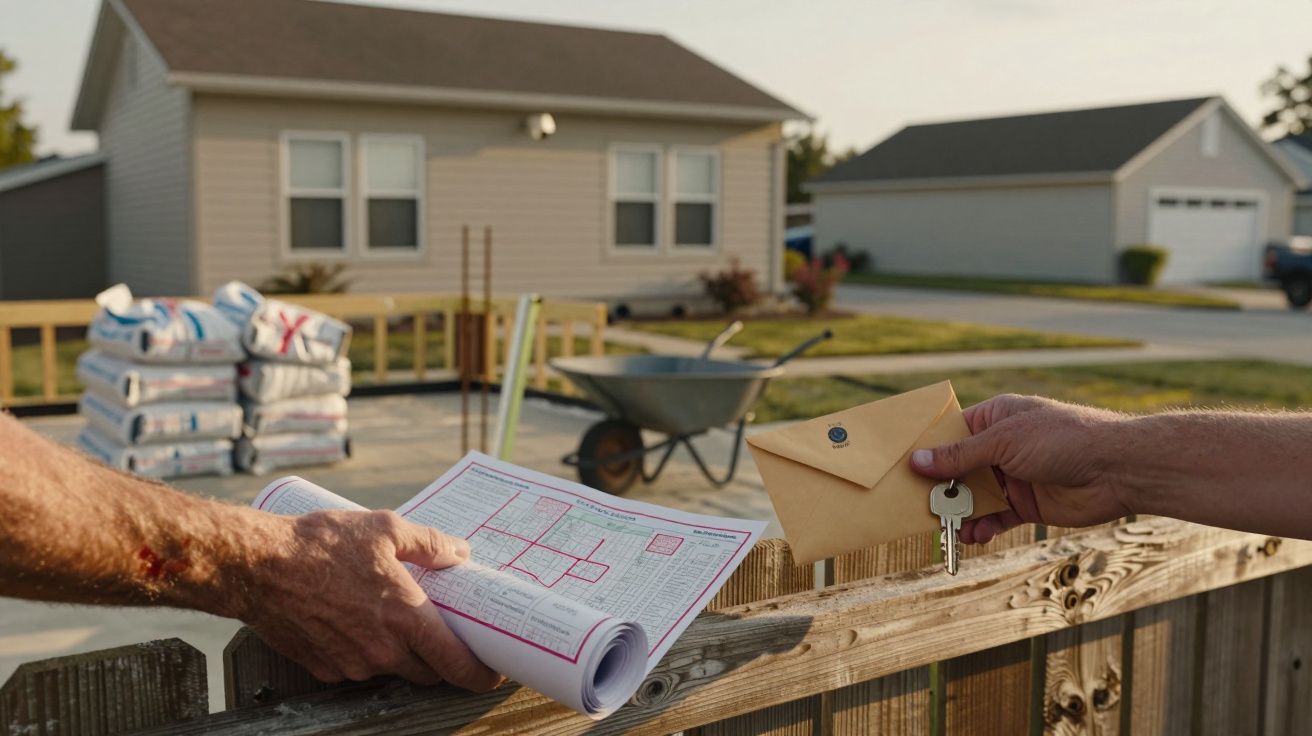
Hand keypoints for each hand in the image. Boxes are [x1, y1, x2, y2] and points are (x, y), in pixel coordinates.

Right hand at [236, 509, 500, 690]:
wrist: (257, 566)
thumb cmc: (320, 544)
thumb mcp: (385, 528)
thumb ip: (430, 543)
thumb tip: (460, 553)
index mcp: (405, 617)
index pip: (456, 663)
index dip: (478, 674)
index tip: (492, 674)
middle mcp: (382, 649)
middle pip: (428, 671)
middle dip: (439, 657)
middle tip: (440, 631)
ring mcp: (351, 664)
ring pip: (392, 668)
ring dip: (400, 651)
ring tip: (390, 616)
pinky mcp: (325, 668)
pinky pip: (358, 667)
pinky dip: (365, 650)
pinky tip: (355, 620)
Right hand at [910, 394, 1132, 543]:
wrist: (1117, 469)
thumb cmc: (1063, 439)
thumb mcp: (1004, 442)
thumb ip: (959, 456)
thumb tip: (917, 462)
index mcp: (994, 418)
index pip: (949, 433)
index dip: (926, 449)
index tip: (900, 467)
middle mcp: (1000, 447)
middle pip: (956, 468)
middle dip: (937, 487)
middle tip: (916, 505)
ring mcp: (1012, 476)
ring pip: (972, 496)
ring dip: (957, 512)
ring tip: (943, 527)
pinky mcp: (1026, 505)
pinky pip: (994, 518)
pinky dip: (981, 528)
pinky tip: (972, 537)